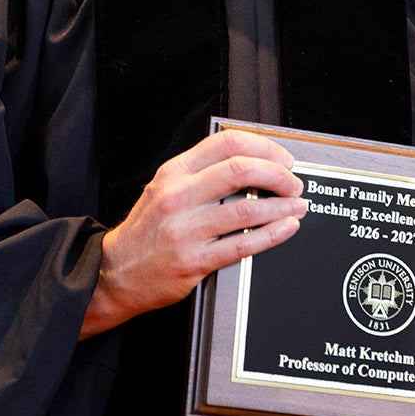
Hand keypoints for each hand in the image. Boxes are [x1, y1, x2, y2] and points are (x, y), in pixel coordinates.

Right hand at [79, 128, 305, 337]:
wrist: (116, 271)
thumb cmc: (147, 229)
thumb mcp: (165, 186)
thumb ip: (200, 171)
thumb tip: (249, 158)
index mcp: (174, 172)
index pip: (226, 144)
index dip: (263, 146)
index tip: (281, 157)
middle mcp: (178, 196)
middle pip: (240, 170)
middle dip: (277, 174)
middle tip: (293, 182)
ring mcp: (185, 230)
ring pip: (246, 210)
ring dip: (281, 206)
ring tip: (297, 205)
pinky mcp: (193, 261)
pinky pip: (243, 245)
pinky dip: (272, 235)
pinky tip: (287, 228)